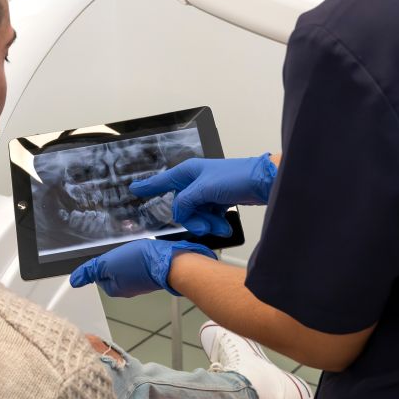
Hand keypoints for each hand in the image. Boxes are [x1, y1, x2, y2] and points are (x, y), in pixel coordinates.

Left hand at [69, 239, 215, 297]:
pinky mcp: (152, 276)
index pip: (99, 273)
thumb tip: (74, 281)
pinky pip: (140, 265)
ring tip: (137, 252)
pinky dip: (141, 258)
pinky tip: (146, 254)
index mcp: (114, 289)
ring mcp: (140, 283)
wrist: (170, 262)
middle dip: (118, 259)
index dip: (104, 261)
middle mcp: (126, 290)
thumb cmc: (138, 263)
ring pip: (127, 267)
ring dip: (130, 257)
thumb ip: (90, 271)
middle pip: (113, 270)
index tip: (114, 255)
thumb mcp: (108, 263)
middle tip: (126, 252)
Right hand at [130, 154, 276, 235]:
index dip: (148, 186)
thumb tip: (179, 213)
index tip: (134, 189)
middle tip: (205, 226)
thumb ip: (185, 202)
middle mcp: (196, 180)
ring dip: (206, 224)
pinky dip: (215, 223)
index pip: (162, 181)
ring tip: (220, 227)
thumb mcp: (204, 189)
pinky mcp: (219, 200)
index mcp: (188, 172)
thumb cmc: (237, 177)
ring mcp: (207, 191)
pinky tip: (224, 226)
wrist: (264, 182)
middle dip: (193, 220)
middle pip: (182, 206)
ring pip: (196, 214)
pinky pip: (208, 216)